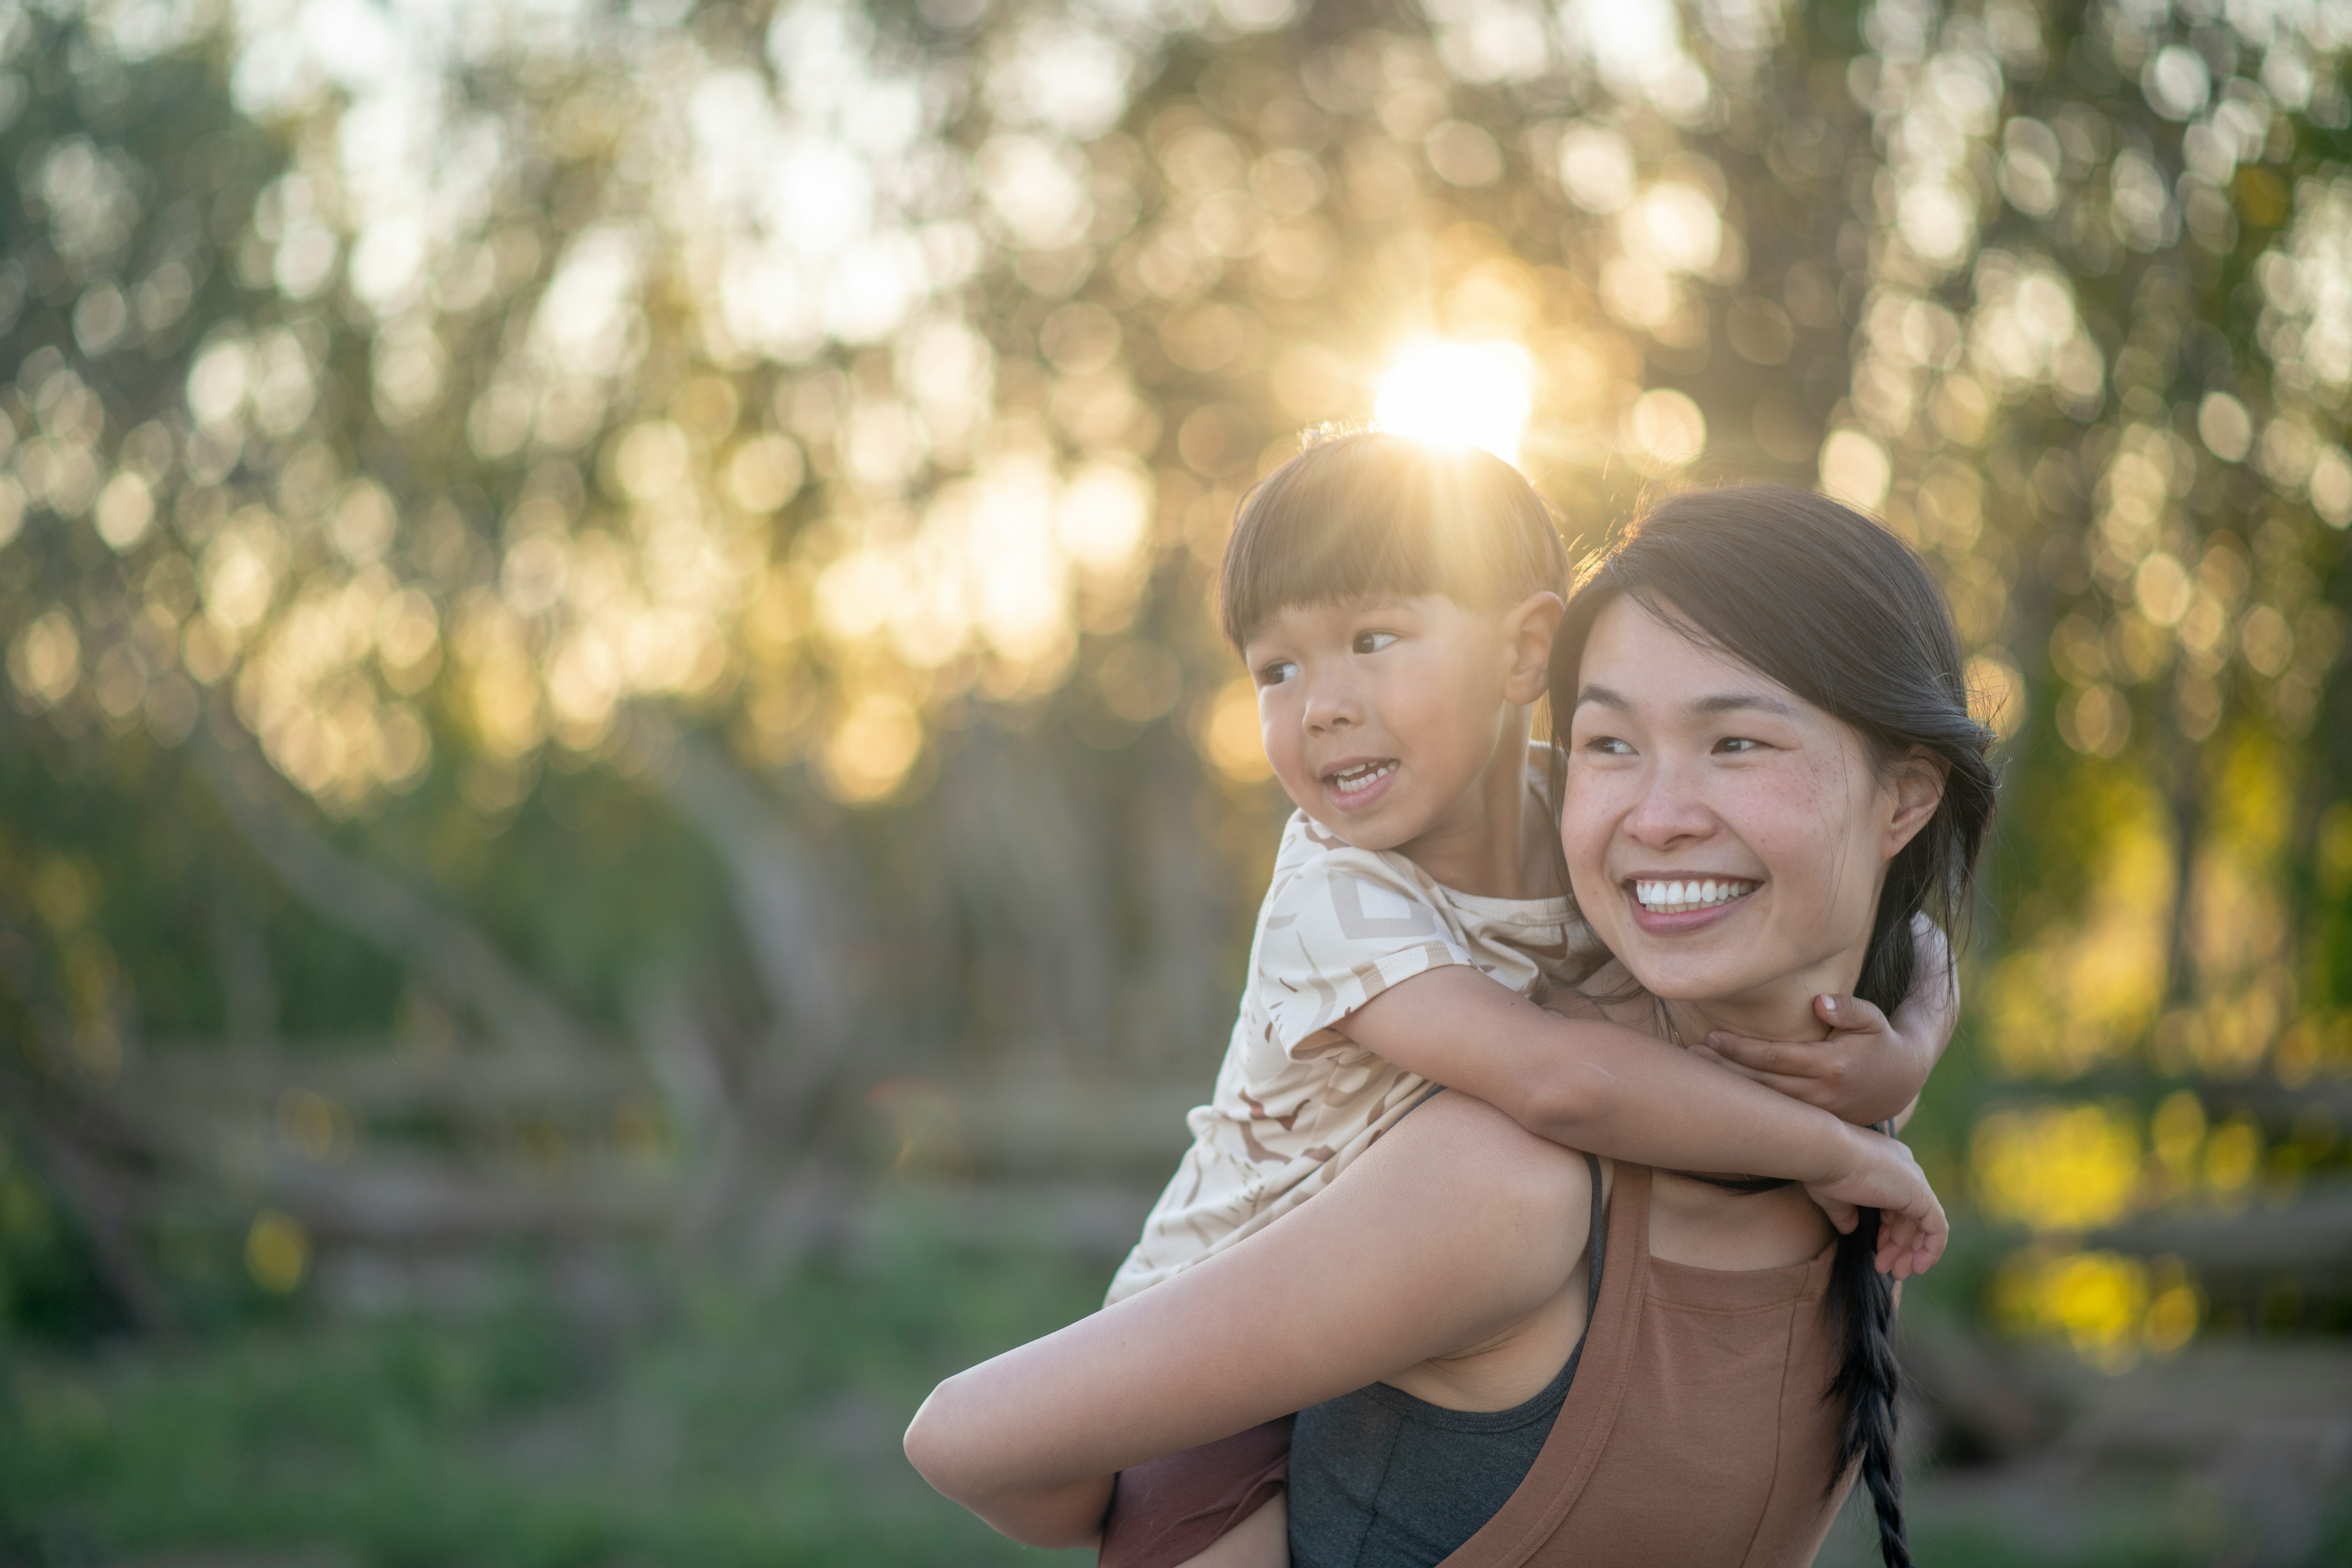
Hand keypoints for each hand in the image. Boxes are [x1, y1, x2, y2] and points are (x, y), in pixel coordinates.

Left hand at [1691, 992, 1930, 1126]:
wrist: (1902, 1080)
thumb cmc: (1880, 1040)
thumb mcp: (1873, 1019)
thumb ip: (1849, 1008)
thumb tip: (1820, 1001)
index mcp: (1831, 1065)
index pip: (1774, 1057)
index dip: (1741, 1049)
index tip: (1712, 1037)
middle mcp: (1821, 1093)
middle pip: (1762, 1084)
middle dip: (1724, 1071)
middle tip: (1688, 1057)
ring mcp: (1818, 1113)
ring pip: (1766, 1104)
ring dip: (1731, 1090)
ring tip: (1695, 1075)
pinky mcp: (1817, 1124)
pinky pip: (1778, 1117)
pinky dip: (1751, 1108)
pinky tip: (1724, 1098)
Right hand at [1801, 1126, 1945, 1279]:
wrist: (1827, 1153)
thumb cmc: (1824, 1171)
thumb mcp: (1835, 1197)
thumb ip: (1846, 1213)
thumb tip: (1850, 1229)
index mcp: (1887, 1165)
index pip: (1896, 1205)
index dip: (1888, 1232)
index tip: (1875, 1250)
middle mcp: (1905, 1170)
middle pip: (1910, 1217)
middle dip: (1899, 1247)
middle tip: (1886, 1269)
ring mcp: (1915, 1181)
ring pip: (1923, 1225)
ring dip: (1910, 1253)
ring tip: (1894, 1272)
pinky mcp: (1921, 1195)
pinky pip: (1937, 1228)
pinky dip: (1930, 1250)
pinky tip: (1917, 1267)